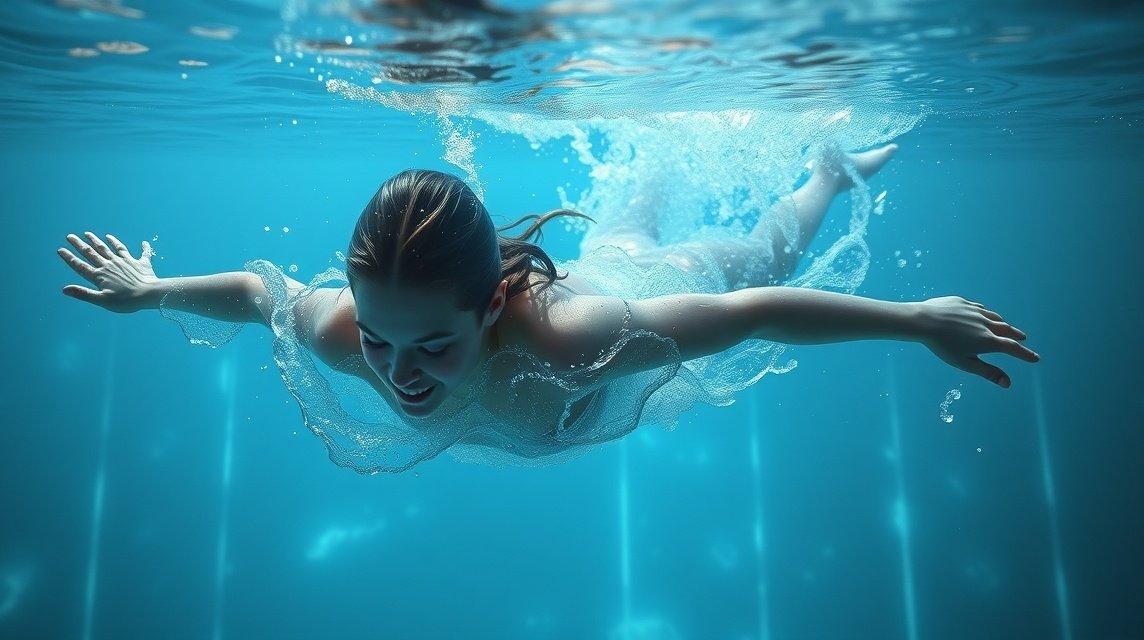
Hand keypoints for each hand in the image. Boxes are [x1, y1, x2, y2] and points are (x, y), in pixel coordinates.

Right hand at [58, 232, 159, 312]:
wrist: (149, 294)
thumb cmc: (126, 301)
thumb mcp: (102, 300)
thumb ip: (84, 294)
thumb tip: (64, 290)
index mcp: (100, 275)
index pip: (80, 265)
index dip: (69, 258)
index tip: (60, 249)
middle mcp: (110, 265)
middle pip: (92, 252)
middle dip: (79, 244)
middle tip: (70, 236)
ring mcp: (125, 262)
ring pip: (109, 248)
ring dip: (99, 241)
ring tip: (89, 234)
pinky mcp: (140, 263)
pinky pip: (142, 253)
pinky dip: (143, 248)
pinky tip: (144, 242)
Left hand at [916, 296, 1038, 387]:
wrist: (923, 321)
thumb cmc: (942, 346)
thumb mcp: (965, 363)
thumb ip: (987, 372)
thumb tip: (1008, 384)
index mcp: (987, 341)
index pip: (1013, 348)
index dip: (1026, 354)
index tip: (1035, 358)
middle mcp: (985, 324)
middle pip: (1007, 329)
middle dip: (1016, 335)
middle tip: (1023, 339)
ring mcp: (974, 311)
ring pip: (994, 317)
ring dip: (1002, 323)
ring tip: (1005, 327)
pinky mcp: (963, 302)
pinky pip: (979, 308)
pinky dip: (986, 314)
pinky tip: (983, 315)